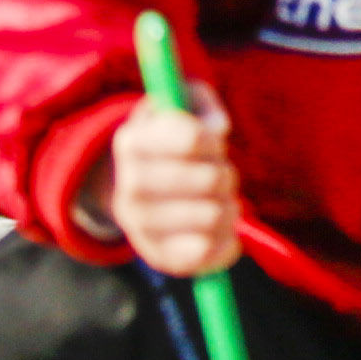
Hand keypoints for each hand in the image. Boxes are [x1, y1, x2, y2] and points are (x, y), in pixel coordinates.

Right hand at [97, 84, 237, 279]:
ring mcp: (139, 226)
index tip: (211, 142)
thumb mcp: (181, 103)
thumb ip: (203, 104)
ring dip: (231, 207)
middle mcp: (129, 187)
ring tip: (218, 201)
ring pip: (214, 216)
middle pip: (211, 180)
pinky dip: (227, 242)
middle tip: (218, 174)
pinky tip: (222, 230)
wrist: (138, 186)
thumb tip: (219, 128)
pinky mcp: (157, 256)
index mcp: (132, 141)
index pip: (193, 139)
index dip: (214, 141)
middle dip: (226, 174)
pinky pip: (206, 255)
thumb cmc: (172, 138)